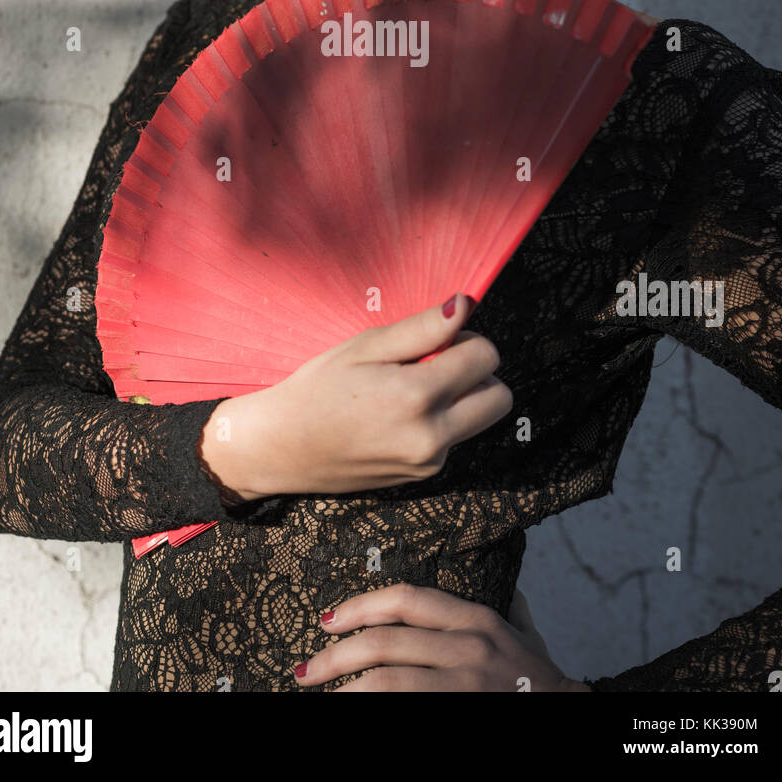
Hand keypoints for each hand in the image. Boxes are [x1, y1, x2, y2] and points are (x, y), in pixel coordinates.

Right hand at [200, 294, 512, 500]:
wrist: (281, 448)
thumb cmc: (318, 388)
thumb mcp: (365, 347)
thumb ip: (422, 328)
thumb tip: (466, 305)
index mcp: (417, 397)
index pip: (486, 357)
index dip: (468, 338)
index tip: (438, 337)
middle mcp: (432, 436)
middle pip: (500, 397)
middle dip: (479, 372)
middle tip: (435, 362)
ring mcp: (429, 462)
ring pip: (480, 419)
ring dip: (462, 398)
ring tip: (412, 388)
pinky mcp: (422, 477)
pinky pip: (454, 439)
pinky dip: (442, 421)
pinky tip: (398, 414)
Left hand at [292, 582, 590, 691]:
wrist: (571, 718)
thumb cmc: (539, 681)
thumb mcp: (522, 633)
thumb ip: (503, 605)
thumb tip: (496, 581)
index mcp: (474, 619)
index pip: (403, 600)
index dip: (358, 607)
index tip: (327, 620)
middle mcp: (468, 648)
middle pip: (383, 643)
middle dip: (334, 656)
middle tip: (306, 670)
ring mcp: (464, 686)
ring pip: (385, 683)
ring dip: (344, 689)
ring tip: (322, 694)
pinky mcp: (460, 715)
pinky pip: (401, 710)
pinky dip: (370, 709)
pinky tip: (352, 710)